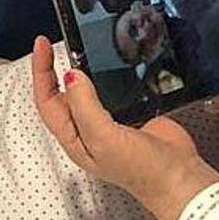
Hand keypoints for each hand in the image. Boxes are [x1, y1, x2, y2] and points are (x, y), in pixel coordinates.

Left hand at [31, 37, 218, 219]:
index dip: (41, 73)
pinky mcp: (130, 113)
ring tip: (75, 46)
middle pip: (61, 95)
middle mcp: (87, 130)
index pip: (47, 101)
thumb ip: (85, 107)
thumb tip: (71, 75)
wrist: (178, 177)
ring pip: (85, 90)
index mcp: (75, 139)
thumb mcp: (105, 139)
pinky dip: (104, 73)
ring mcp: (108, 121)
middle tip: (51, 42)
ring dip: (78, 69)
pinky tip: (108, 61)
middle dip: (52, 68)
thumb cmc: (141, 169)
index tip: (42, 45)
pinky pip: (110, 89)